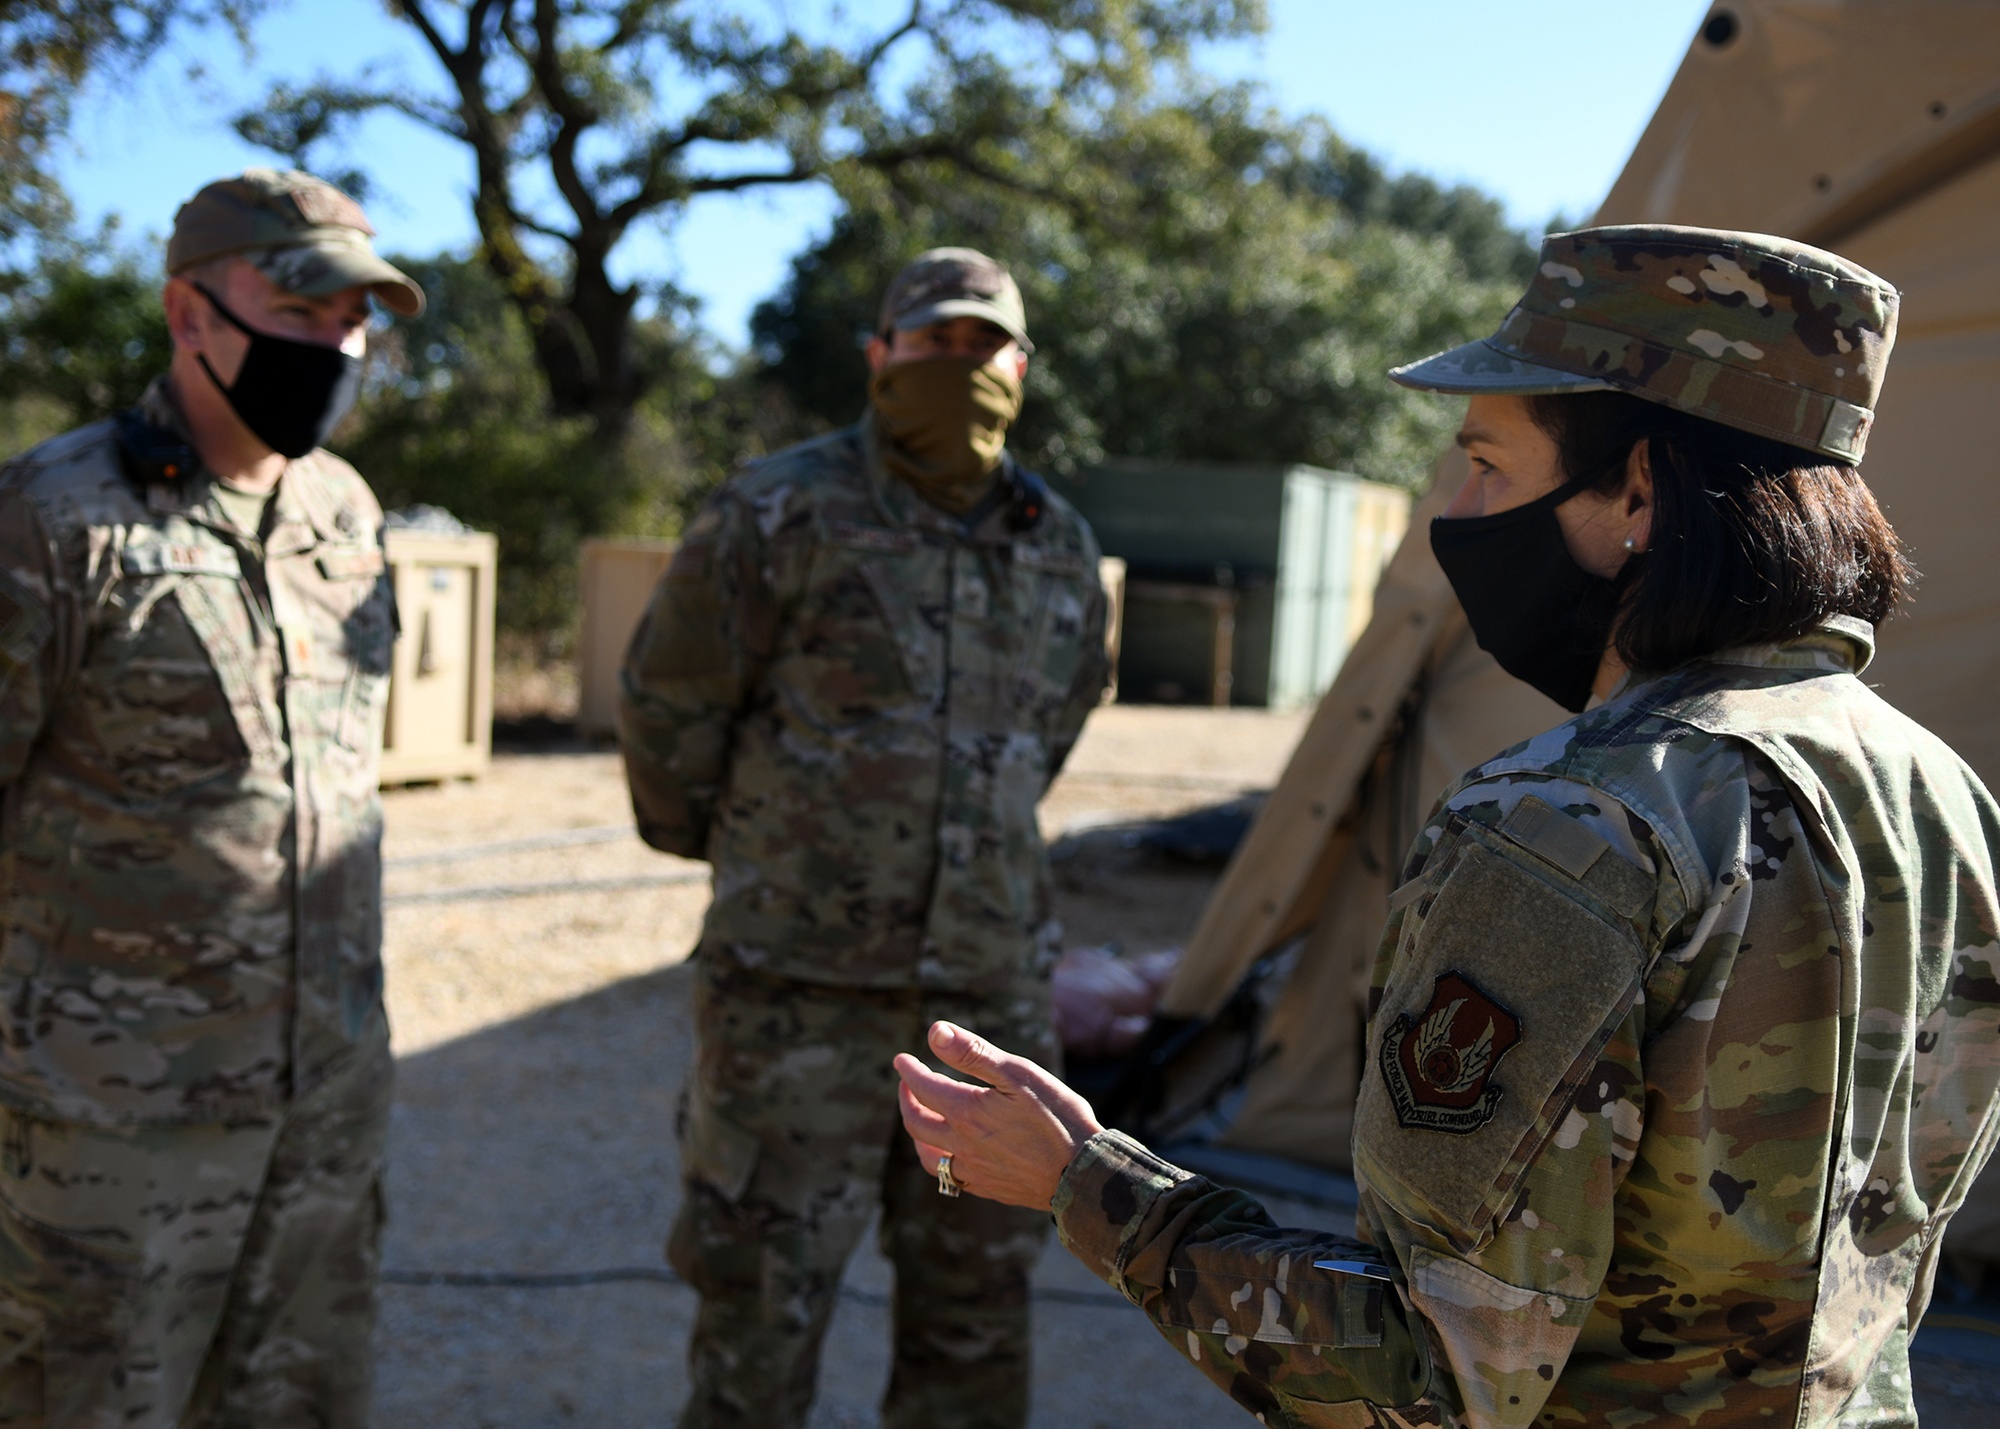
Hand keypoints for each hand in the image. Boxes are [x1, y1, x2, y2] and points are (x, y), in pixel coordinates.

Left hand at [894, 1021, 1106, 1209]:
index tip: (900, 1060)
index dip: (908, 1071)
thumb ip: (973, 1053)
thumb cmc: (1057, 1117)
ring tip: (922, 1121)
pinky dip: (942, 1162)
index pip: (923, 1088)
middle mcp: (962, 1145)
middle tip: (907, 1085)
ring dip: (918, 1136)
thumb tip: (934, 1032)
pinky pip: (952, 1179)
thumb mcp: (1018, 1074)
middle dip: (907, 1100)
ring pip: (929, 1158)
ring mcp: (975, 1172)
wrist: (1082, 1173)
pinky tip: (952, 1156)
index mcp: (967, 1113)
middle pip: (917, 1124)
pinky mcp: (990, 1189)